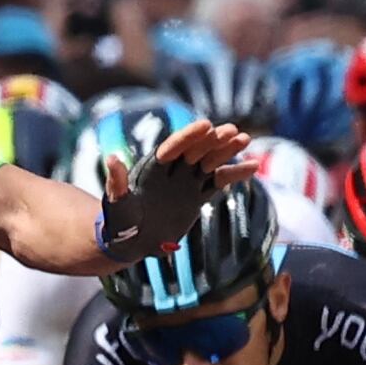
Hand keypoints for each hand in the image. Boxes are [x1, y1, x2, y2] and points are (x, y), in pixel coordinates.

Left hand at [97, 121, 258, 256]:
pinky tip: (253, 166)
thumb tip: (112, 159)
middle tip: (232, 131)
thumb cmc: (119, 221)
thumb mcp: (117, 204)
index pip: (173, 148)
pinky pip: (219, 182)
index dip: (189, 137)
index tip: (206, 125)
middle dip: (213, 141)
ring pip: (210, 162)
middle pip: (196, 151)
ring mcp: (187, 181)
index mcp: (153, 168)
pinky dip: (235, 174)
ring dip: (227, 150)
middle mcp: (172, 170)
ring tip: (245, 138)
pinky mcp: (197, 195)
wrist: (131, 239)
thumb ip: (117, 183)